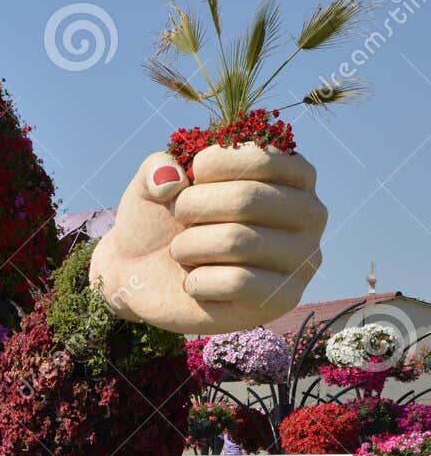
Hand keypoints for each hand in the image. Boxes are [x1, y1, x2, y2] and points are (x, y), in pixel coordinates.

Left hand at [89, 144, 325, 335]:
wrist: (144, 275)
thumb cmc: (164, 220)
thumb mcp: (153, 184)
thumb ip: (157, 167)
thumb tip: (171, 179)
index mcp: (294, 174)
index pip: (263, 156)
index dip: (215, 164)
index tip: (192, 176)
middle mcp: (310, 213)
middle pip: (247, 199)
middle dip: (194, 206)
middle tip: (180, 218)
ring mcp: (302, 258)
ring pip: (237, 241)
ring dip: (189, 246)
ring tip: (182, 251)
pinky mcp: (283, 299)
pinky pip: (237, 282)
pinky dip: (198, 281)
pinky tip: (192, 282)